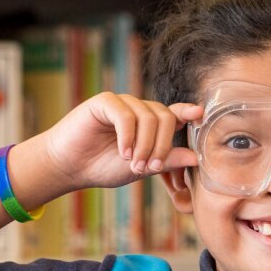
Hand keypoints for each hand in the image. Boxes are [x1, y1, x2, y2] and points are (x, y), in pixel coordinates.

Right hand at [37, 92, 201, 191]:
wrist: (70, 166)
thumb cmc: (103, 167)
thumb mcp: (141, 168)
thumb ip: (166, 161)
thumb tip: (195, 157)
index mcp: (150, 124)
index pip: (175, 114)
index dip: (188, 112)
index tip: (199, 114)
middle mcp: (139, 110)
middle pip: (166, 117)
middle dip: (162, 146)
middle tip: (149, 168)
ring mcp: (122, 103)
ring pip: (148, 117)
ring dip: (145, 145)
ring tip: (133, 164)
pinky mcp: (105, 102)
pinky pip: (126, 115)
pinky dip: (128, 136)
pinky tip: (122, 152)